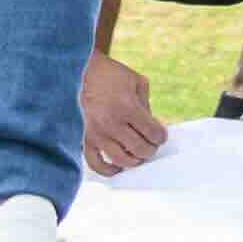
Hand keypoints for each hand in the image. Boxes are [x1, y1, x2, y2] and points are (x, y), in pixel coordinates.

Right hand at [77, 53, 163, 174]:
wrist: (81, 70)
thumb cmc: (112, 75)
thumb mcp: (137, 81)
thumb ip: (147, 105)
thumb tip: (154, 128)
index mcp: (127, 106)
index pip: (152, 133)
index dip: (161, 136)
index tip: (160, 135)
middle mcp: (111, 123)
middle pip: (140, 149)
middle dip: (150, 149)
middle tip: (151, 145)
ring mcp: (97, 133)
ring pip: (121, 160)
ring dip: (134, 160)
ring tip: (137, 154)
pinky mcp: (84, 139)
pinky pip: (96, 164)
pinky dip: (108, 170)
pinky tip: (117, 167)